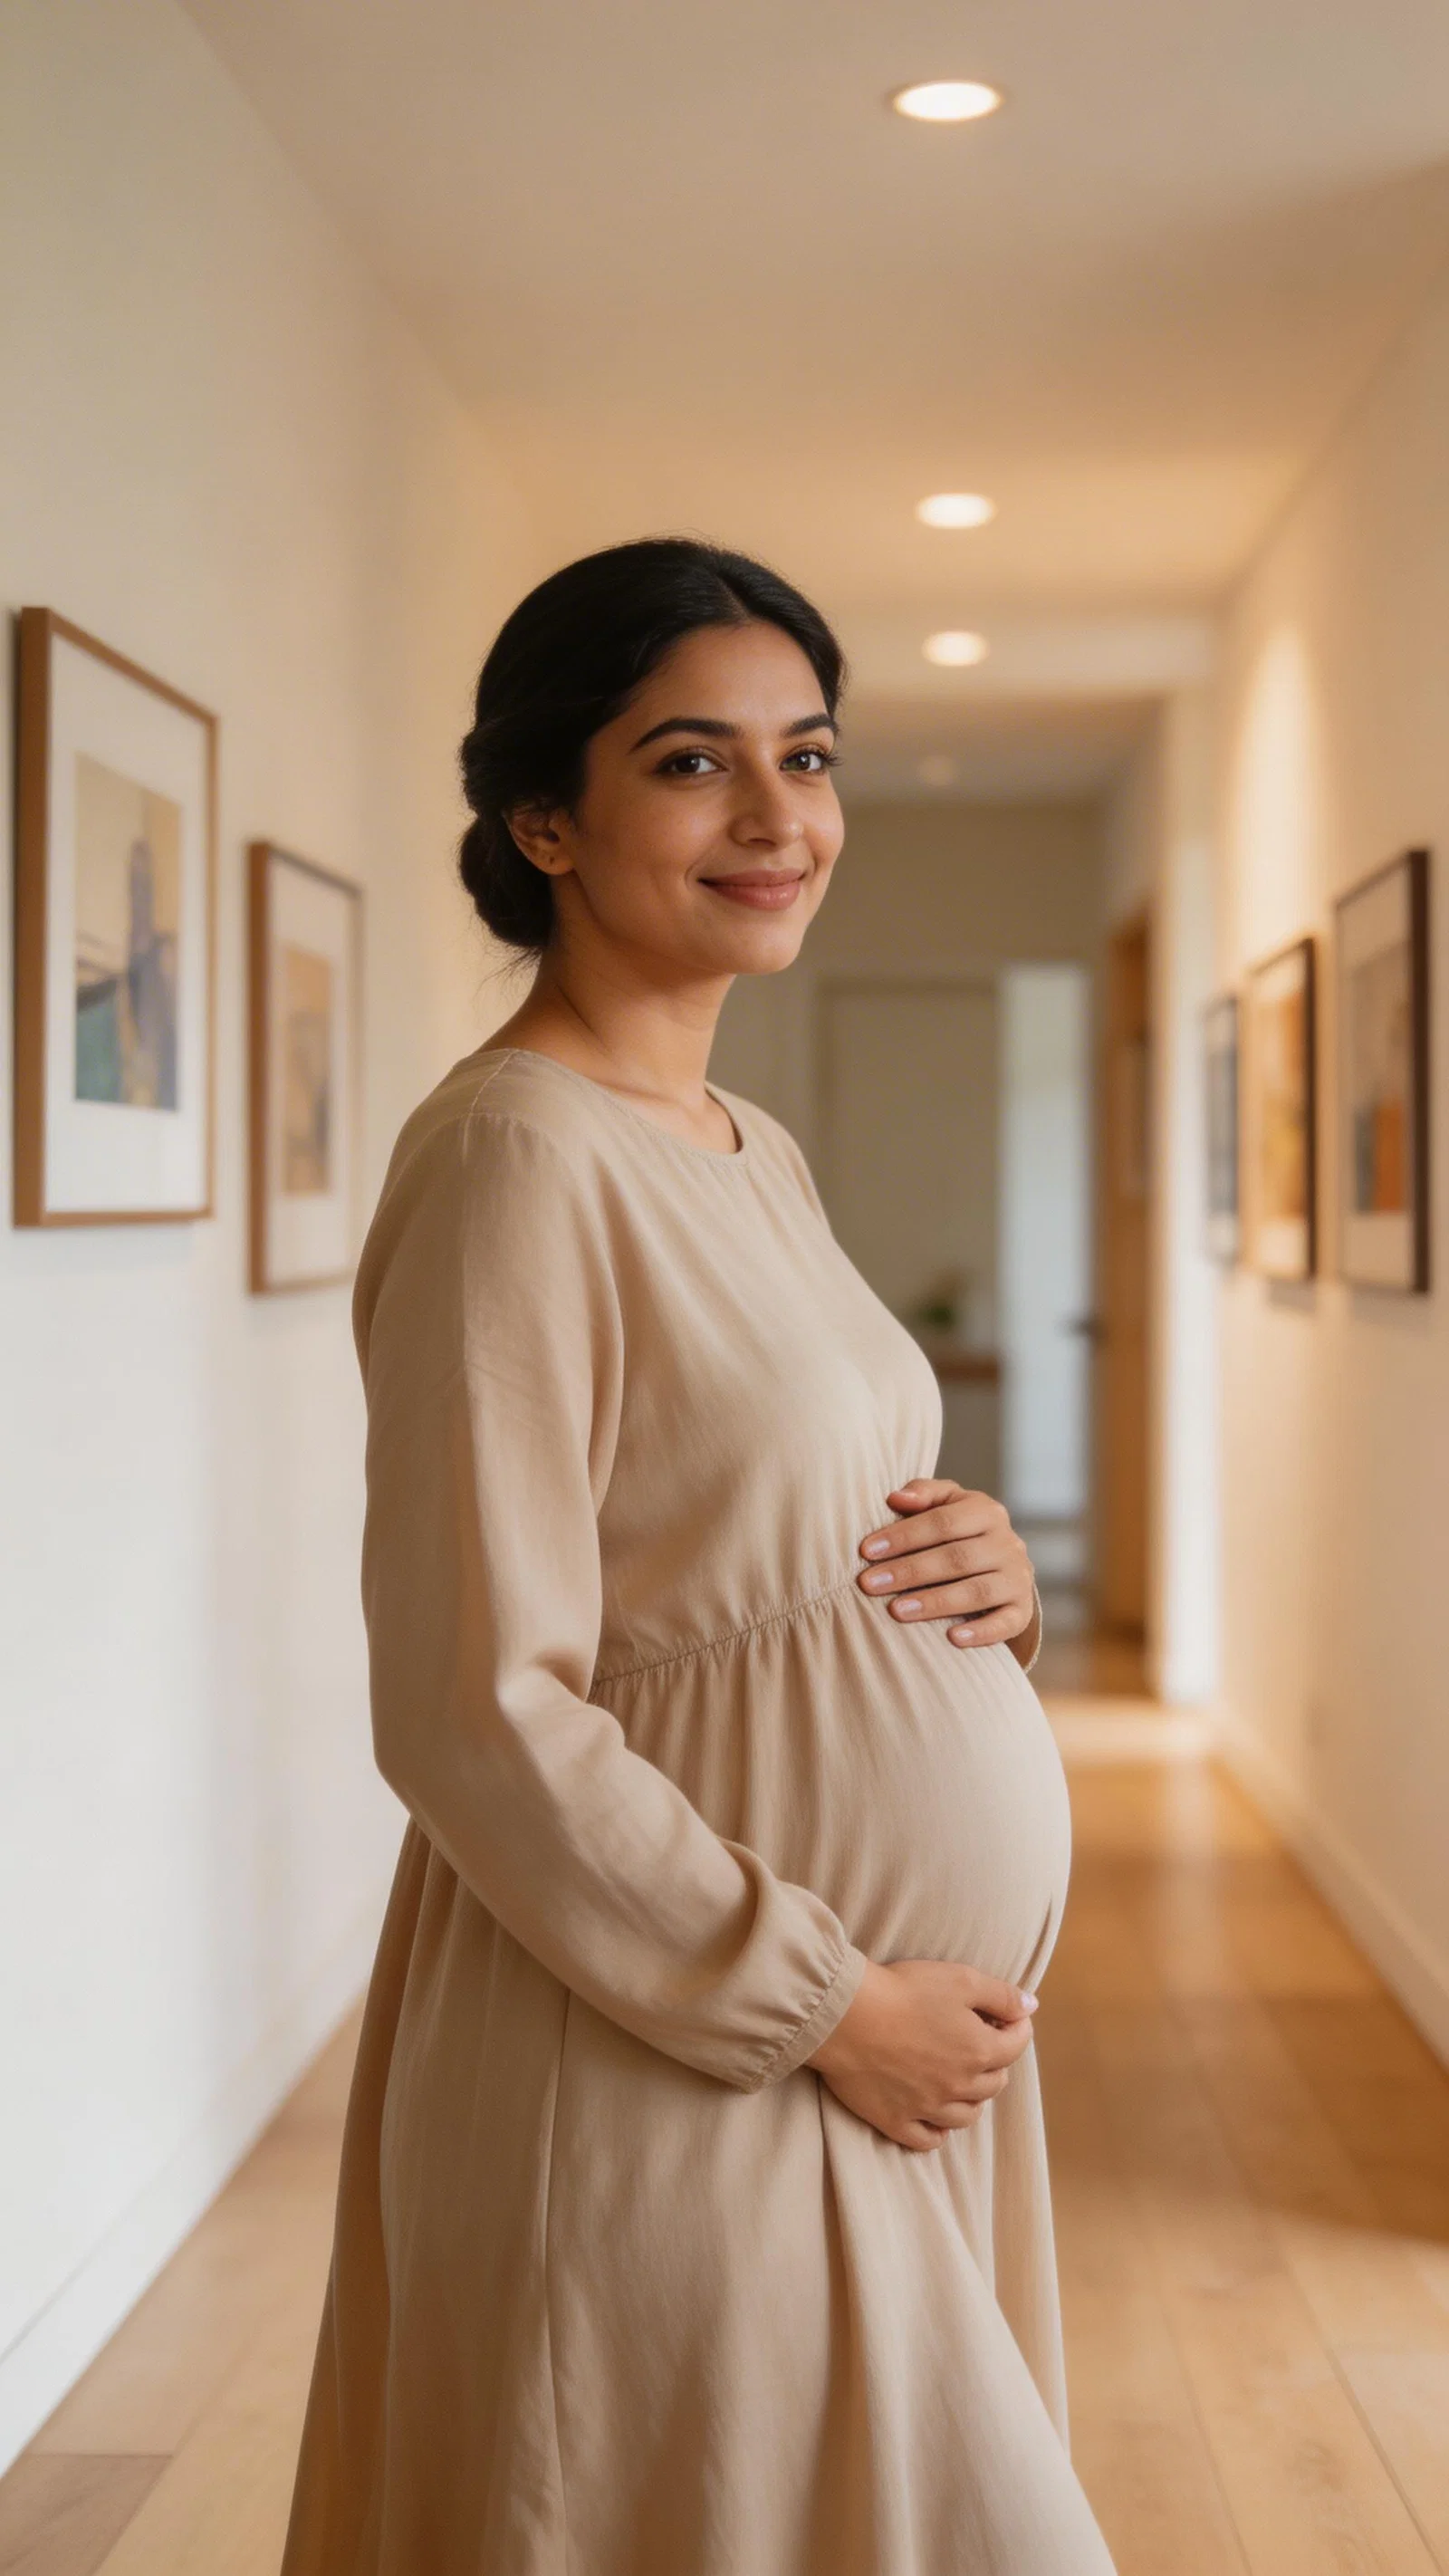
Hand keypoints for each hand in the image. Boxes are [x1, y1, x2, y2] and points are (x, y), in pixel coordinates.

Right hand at [806, 1959, 1038, 2151]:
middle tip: (979, 2041)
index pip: (1016, 2044)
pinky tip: (936, 2117)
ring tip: (961, 2080)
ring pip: (967, 2115)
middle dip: (994, 2061)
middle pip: (994, 2083)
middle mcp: (959, 2086)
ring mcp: (928, 2108)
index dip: (1016, 2026)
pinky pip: (928, 2140)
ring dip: (972, 2098)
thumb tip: (1031, 2006)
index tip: (1007, 2015)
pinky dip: (938, 2131)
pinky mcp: (896, 2121)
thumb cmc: (903, 1990)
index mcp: (979, 2051)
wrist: (845, 2016)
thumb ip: (1001, 1994)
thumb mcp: (960, 1979)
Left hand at [857, 1479, 1037, 1654]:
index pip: (943, 1521)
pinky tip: (950, 1638)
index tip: (867, 1550)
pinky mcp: (1023, 1611)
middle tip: (869, 1584)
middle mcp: (1007, 1543)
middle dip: (910, 1571)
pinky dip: (980, 1632)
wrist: (1002, 1567)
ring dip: (935, 1602)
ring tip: (897, 1611)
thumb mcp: (947, 1505)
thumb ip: (922, 1494)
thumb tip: (896, 1497)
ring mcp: (1018, 1578)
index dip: (904, 1535)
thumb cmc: (960, 1532)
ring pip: (978, 1591)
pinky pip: (1005, 1623)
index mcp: (987, 1511)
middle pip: (957, 1557)